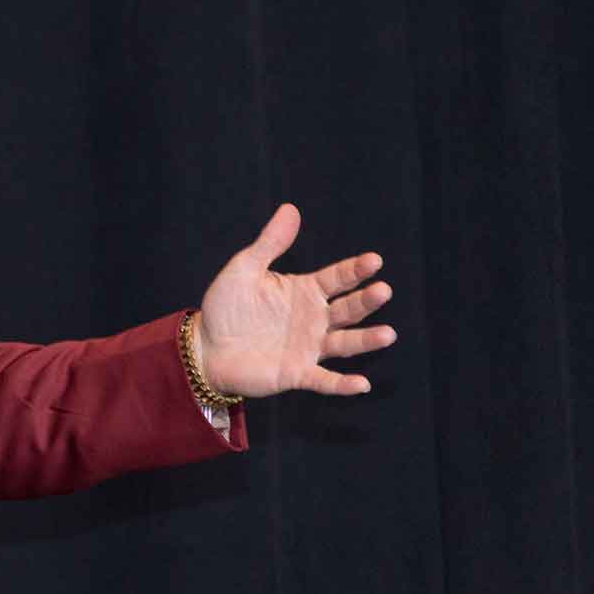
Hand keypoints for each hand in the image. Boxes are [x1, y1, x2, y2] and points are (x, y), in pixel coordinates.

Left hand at [194, 204, 395, 398]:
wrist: (205, 345)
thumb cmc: (226, 306)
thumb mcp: (244, 269)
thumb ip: (269, 243)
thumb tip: (290, 209)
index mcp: (304, 290)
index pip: (337, 278)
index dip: (356, 270)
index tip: (375, 260)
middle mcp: (314, 318)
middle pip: (347, 309)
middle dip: (366, 301)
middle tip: (383, 291)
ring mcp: (308, 347)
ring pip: (344, 343)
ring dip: (366, 340)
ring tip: (388, 334)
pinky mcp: (297, 373)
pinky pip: (324, 379)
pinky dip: (342, 384)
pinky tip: (361, 383)